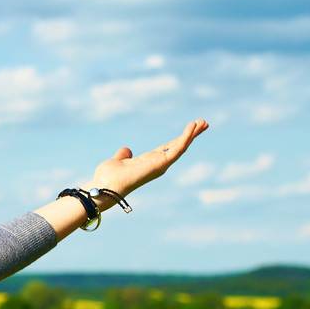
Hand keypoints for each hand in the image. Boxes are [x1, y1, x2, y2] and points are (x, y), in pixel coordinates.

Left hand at [90, 118, 209, 198]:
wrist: (105, 185)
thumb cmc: (109, 177)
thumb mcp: (117, 161)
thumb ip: (122, 156)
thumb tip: (126, 150)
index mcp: (149, 162)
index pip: (169, 148)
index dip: (179, 138)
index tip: (190, 128)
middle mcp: (158, 164)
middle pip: (179, 146)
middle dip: (191, 135)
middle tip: (204, 123)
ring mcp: (161, 164)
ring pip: (181, 146)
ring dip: (193, 134)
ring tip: (203, 122)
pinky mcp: (162, 163)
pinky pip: (177, 148)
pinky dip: (186, 137)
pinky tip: (192, 126)